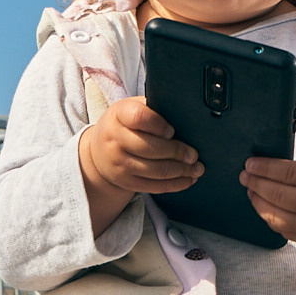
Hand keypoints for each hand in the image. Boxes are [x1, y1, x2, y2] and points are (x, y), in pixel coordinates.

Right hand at [79, 98, 200, 235]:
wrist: (99, 150)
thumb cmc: (125, 124)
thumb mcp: (132, 108)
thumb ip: (153, 108)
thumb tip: (186, 114)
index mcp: (119, 115)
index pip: (140, 118)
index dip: (159, 125)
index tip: (172, 131)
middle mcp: (115, 139)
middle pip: (150, 148)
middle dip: (177, 152)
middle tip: (194, 154)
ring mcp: (119, 163)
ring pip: (155, 170)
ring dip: (181, 171)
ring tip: (196, 169)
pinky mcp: (125, 181)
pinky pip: (154, 186)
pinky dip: (174, 184)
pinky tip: (187, 180)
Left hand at [243, 117, 295, 263]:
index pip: (289, 173)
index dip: (266, 168)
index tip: (251, 163)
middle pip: (279, 194)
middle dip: (257, 183)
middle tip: (245, 174)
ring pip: (276, 215)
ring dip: (258, 201)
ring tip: (250, 188)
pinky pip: (282, 230)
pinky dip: (268, 217)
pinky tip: (262, 205)